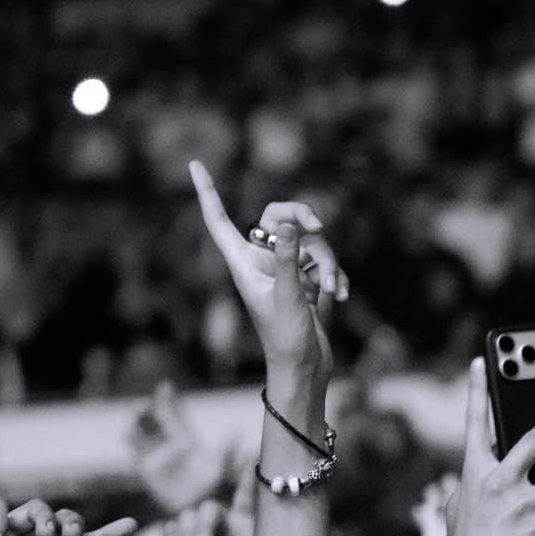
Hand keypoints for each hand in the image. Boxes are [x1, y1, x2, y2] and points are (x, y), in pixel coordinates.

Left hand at [121, 469, 256, 535]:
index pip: (174, 529)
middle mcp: (203, 530)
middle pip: (191, 517)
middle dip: (190, 534)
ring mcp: (225, 526)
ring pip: (210, 511)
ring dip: (205, 525)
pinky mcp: (246, 526)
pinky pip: (246, 500)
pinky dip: (249, 481)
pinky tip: (252, 459)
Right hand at [127, 382, 226, 513]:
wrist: (194, 510)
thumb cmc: (211, 490)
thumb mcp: (221, 467)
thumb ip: (227, 449)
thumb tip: (237, 429)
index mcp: (188, 440)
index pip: (178, 415)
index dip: (172, 400)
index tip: (165, 385)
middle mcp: (170, 444)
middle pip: (158, 419)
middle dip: (151, 406)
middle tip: (146, 399)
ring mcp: (157, 455)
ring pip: (144, 430)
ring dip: (138, 419)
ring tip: (137, 410)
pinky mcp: (147, 467)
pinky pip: (136, 449)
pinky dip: (130, 438)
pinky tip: (127, 431)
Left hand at [189, 164, 344, 386]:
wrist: (305, 371)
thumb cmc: (286, 340)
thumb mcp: (288, 297)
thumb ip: (288, 259)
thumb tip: (288, 224)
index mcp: (243, 263)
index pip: (219, 220)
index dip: (208, 192)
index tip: (195, 164)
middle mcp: (261, 262)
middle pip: (278, 217)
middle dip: (302, 218)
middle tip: (318, 225)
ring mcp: (285, 270)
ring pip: (309, 240)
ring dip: (327, 260)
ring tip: (330, 289)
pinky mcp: (306, 280)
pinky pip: (323, 259)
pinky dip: (334, 274)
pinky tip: (339, 295)